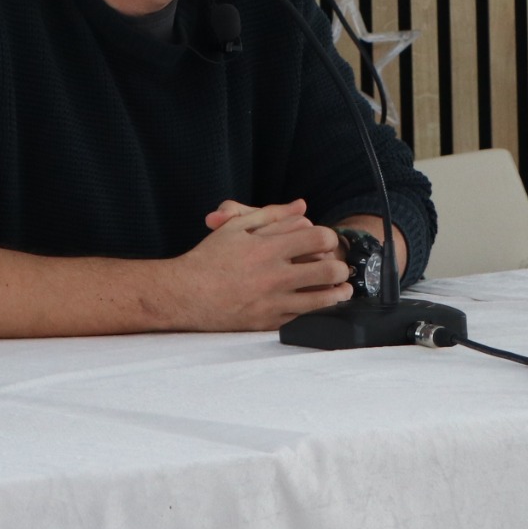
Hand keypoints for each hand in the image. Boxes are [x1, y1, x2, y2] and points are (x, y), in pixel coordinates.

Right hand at [168, 199, 349, 330]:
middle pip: (327, 270)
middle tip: (341, 267)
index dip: (329, 237)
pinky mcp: (268, 322)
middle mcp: (273, 275)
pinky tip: (321, 305)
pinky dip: (317, 310)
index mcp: (267, 248)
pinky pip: (303, 317)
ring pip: (322, 299)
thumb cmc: (209, 258)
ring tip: (343, 288)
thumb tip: (302, 206)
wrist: (184, 294)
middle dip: (340, 267)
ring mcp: (272, 302)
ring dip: (338, 292)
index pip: (317, 238)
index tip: (327, 240)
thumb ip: (272, 215)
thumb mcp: (238, 227)